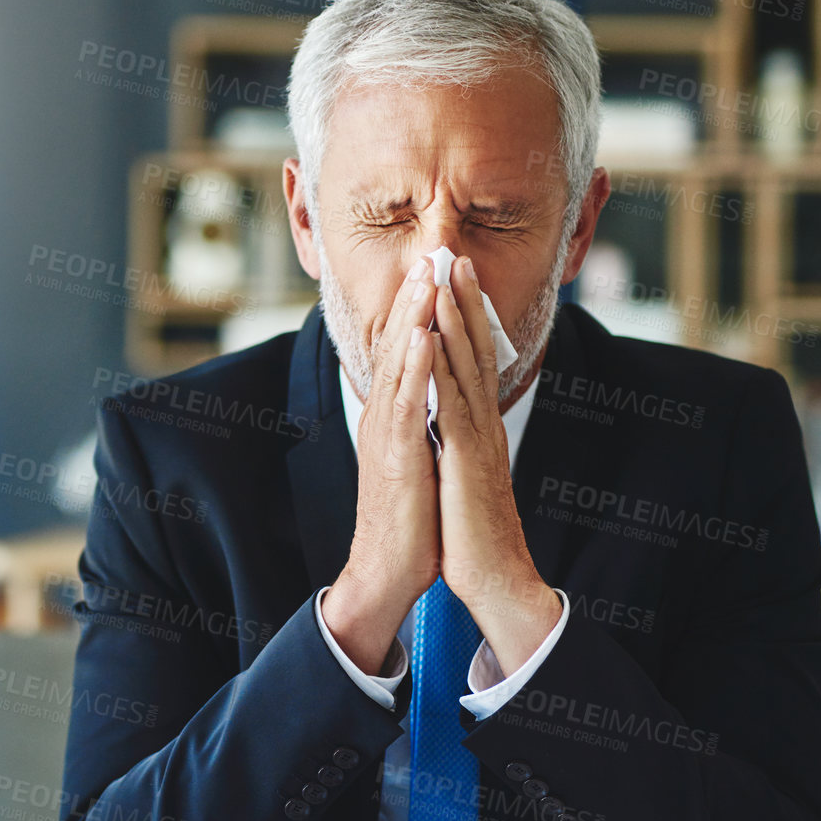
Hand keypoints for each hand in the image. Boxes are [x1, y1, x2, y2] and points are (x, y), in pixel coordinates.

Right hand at [321, 255, 440, 675]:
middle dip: (414, 297)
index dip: (418, 308)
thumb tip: (435, 396)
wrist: (388, 570)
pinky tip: (425, 337)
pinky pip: (407, 404)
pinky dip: (415, 367)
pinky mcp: (396, 457)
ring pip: (400, 365)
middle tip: (429, 251)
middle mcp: (385, 417)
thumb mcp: (417, 459)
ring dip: (413, 318)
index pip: (406, 351)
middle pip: (399, 346)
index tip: (434, 269)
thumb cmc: (408, 519)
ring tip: (425, 278)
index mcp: (393, 416)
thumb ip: (421, 423)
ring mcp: (388, 435)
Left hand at [428, 256, 558, 676]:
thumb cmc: (476, 536)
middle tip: (454, 252)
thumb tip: (451, 429)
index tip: (455, 278)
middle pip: (474, 350)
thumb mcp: (465, 479)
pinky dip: (442, 365)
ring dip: (455, 317)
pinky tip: (432, 335)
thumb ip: (460, 448)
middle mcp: (482, 426)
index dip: (465, 317)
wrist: (496, 580)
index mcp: (479, 430)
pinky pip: (452, 402)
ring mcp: (475, 439)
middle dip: (462, 300)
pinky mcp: (463, 458)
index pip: (474, 362)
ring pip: (465, 366)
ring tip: (446, 275)